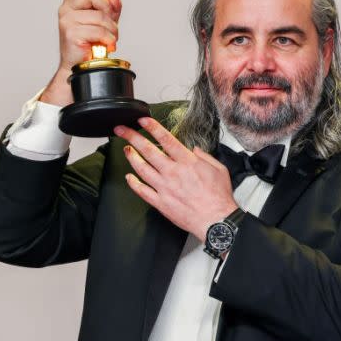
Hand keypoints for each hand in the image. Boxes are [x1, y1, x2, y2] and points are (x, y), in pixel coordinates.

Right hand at [40, 0, 122, 105]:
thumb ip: (110, 6)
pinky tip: (107, 44)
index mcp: (72, 2)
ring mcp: (67, 21)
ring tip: (110, 38)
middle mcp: (66, 9)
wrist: (80, 66)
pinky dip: (108, 38)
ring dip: (112, 28)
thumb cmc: (90, 43)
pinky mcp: (71, 33)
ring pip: (99, 15)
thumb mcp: (104, 20)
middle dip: (107, 8)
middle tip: (110, 23)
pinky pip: (98, 30)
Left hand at [116, 117, 237, 241]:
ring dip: (131, 157)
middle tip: (122, 130)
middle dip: (133, 137)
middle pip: (148, 150)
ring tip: (125, 149)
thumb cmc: (218, 197)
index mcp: (187, 162)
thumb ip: (205, 156)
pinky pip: (142, 191)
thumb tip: (194, 150)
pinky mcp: (160, 202)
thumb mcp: (219, 169)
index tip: (142, 120)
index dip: (152, 127)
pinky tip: (129, 177)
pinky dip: (133, 183)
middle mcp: (173, 172)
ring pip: (142, 169)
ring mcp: (164, 187)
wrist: (215, 220)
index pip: (166, 139)